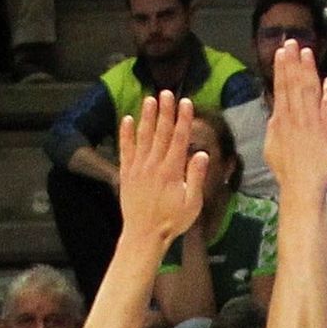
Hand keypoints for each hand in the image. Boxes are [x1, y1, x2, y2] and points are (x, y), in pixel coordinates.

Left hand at [117, 91, 206, 246]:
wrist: (144, 235)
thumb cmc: (172, 221)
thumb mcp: (192, 203)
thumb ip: (196, 177)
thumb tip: (201, 154)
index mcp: (172, 170)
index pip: (180, 139)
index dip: (183, 119)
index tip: (186, 102)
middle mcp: (154, 164)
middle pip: (161, 132)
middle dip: (165, 111)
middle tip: (167, 92)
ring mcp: (138, 167)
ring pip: (143, 136)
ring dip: (147, 116)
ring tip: (149, 99)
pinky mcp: (126, 173)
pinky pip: (125, 149)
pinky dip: (126, 134)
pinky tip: (127, 119)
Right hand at [264, 40, 326, 199]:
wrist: (301, 188)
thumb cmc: (287, 171)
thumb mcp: (272, 147)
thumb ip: (274, 127)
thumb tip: (274, 113)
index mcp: (281, 121)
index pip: (281, 88)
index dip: (283, 69)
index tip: (282, 52)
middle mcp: (295, 119)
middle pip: (293, 85)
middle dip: (292, 62)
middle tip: (292, 42)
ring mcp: (311, 125)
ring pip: (309, 93)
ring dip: (308, 72)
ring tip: (307, 53)